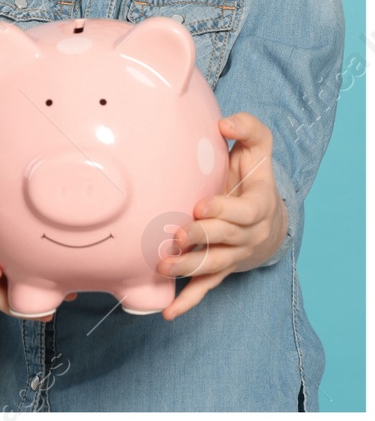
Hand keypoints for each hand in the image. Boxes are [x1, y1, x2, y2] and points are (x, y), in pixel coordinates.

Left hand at [157, 111, 286, 318]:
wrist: (270, 216)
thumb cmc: (253, 173)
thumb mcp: (258, 147)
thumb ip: (247, 128)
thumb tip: (225, 121)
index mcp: (258, 205)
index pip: (242, 212)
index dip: (223, 210)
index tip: (200, 206)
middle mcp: (249, 235)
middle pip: (224, 240)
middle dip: (201, 239)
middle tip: (177, 237)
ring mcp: (235, 255)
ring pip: (212, 266)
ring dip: (188, 269)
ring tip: (163, 267)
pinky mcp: (221, 269)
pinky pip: (206, 288)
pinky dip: (188, 301)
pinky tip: (168, 312)